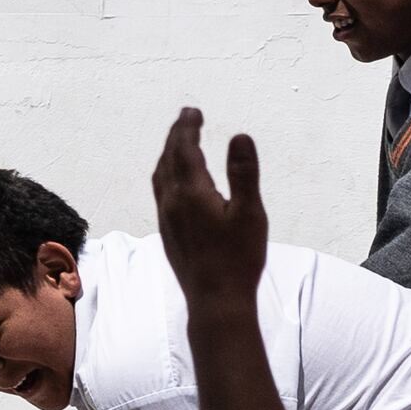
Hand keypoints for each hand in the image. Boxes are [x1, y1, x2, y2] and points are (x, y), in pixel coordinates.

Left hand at [149, 106, 269, 311]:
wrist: (215, 298)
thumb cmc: (239, 257)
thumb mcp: (250, 213)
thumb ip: (243, 172)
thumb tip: (239, 135)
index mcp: (191, 193)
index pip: (185, 150)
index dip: (188, 128)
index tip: (193, 110)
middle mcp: (171, 202)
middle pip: (168, 159)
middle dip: (176, 135)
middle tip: (187, 116)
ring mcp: (166, 217)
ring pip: (160, 175)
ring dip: (168, 153)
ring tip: (179, 140)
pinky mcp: (167, 230)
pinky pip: (160, 191)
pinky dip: (166, 173)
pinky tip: (174, 178)